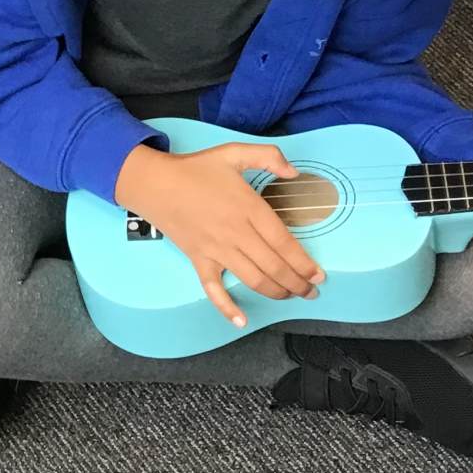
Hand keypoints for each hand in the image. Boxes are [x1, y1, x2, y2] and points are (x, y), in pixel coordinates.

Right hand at [113, 142, 325, 328]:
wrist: (153, 183)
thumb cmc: (194, 169)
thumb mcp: (233, 153)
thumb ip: (269, 156)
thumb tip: (294, 173)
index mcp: (248, 208)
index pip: (284, 243)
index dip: (304, 263)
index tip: (318, 275)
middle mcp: (236, 233)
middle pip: (274, 266)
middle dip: (298, 283)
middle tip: (312, 291)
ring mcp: (217, 250)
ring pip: (253, 279)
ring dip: (277, 292)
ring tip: (292, 296)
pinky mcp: (199, 260)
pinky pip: (213, 289)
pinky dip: (227, 307)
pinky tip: (241, 320)